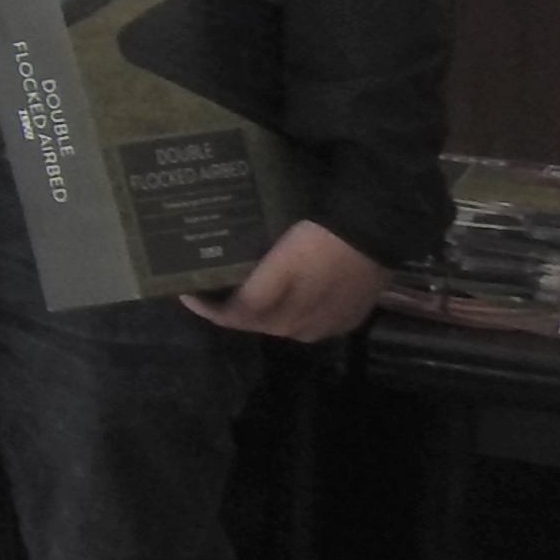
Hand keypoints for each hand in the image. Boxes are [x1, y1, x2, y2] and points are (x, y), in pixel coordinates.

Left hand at [188, 218, 385, 340]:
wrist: (373, 232)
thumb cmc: (316, 235)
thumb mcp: (277, 252)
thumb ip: (254, 279)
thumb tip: (229, 289)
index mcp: (275, 306)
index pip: (232, 316)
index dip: (207, 308)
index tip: (186, 292)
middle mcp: (296, 325)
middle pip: (256, 324)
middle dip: (231, 311)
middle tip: (214, 290)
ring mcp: (323, 326)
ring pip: (282, 327)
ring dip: (263, 314)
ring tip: (246, 293)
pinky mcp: (345, 321)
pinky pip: (310, 324)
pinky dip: (292, 314)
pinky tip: (286, 298)